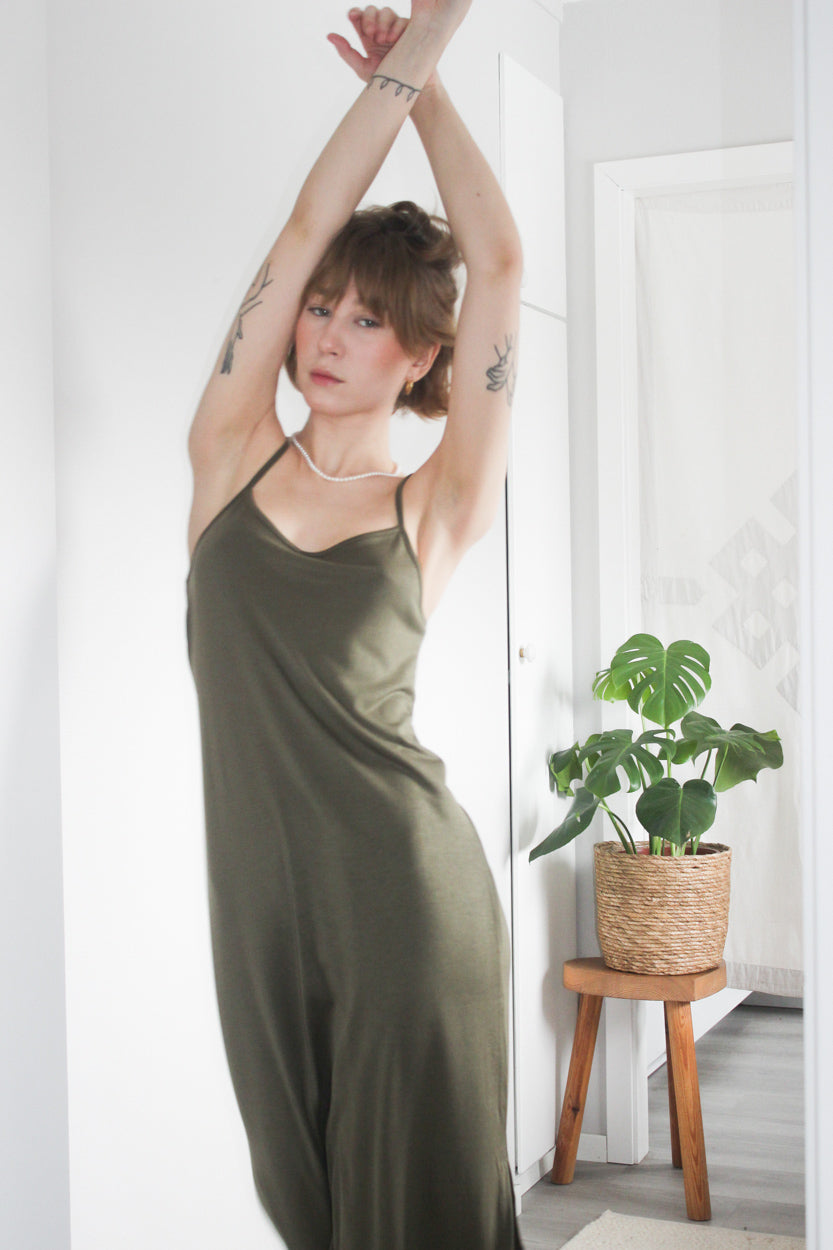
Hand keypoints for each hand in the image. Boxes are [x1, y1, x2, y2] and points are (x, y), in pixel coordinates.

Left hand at [327, 2, 469, 82]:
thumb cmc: (386, 81)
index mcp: (368, 37)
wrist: (408, 91)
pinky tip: (393, 39)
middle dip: (369, 18)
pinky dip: (396, 26)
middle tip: (370, 34)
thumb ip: (346, 52)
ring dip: (382, 22)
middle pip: (371, 10)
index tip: (353, 17)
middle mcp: (381, 30)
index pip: (359, 16)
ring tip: (383, 40)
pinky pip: (402, 20)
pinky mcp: (411, 31)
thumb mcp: (362, 68)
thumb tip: (329, 35)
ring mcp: (396, 29)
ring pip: (386, 12)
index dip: (355, 13)